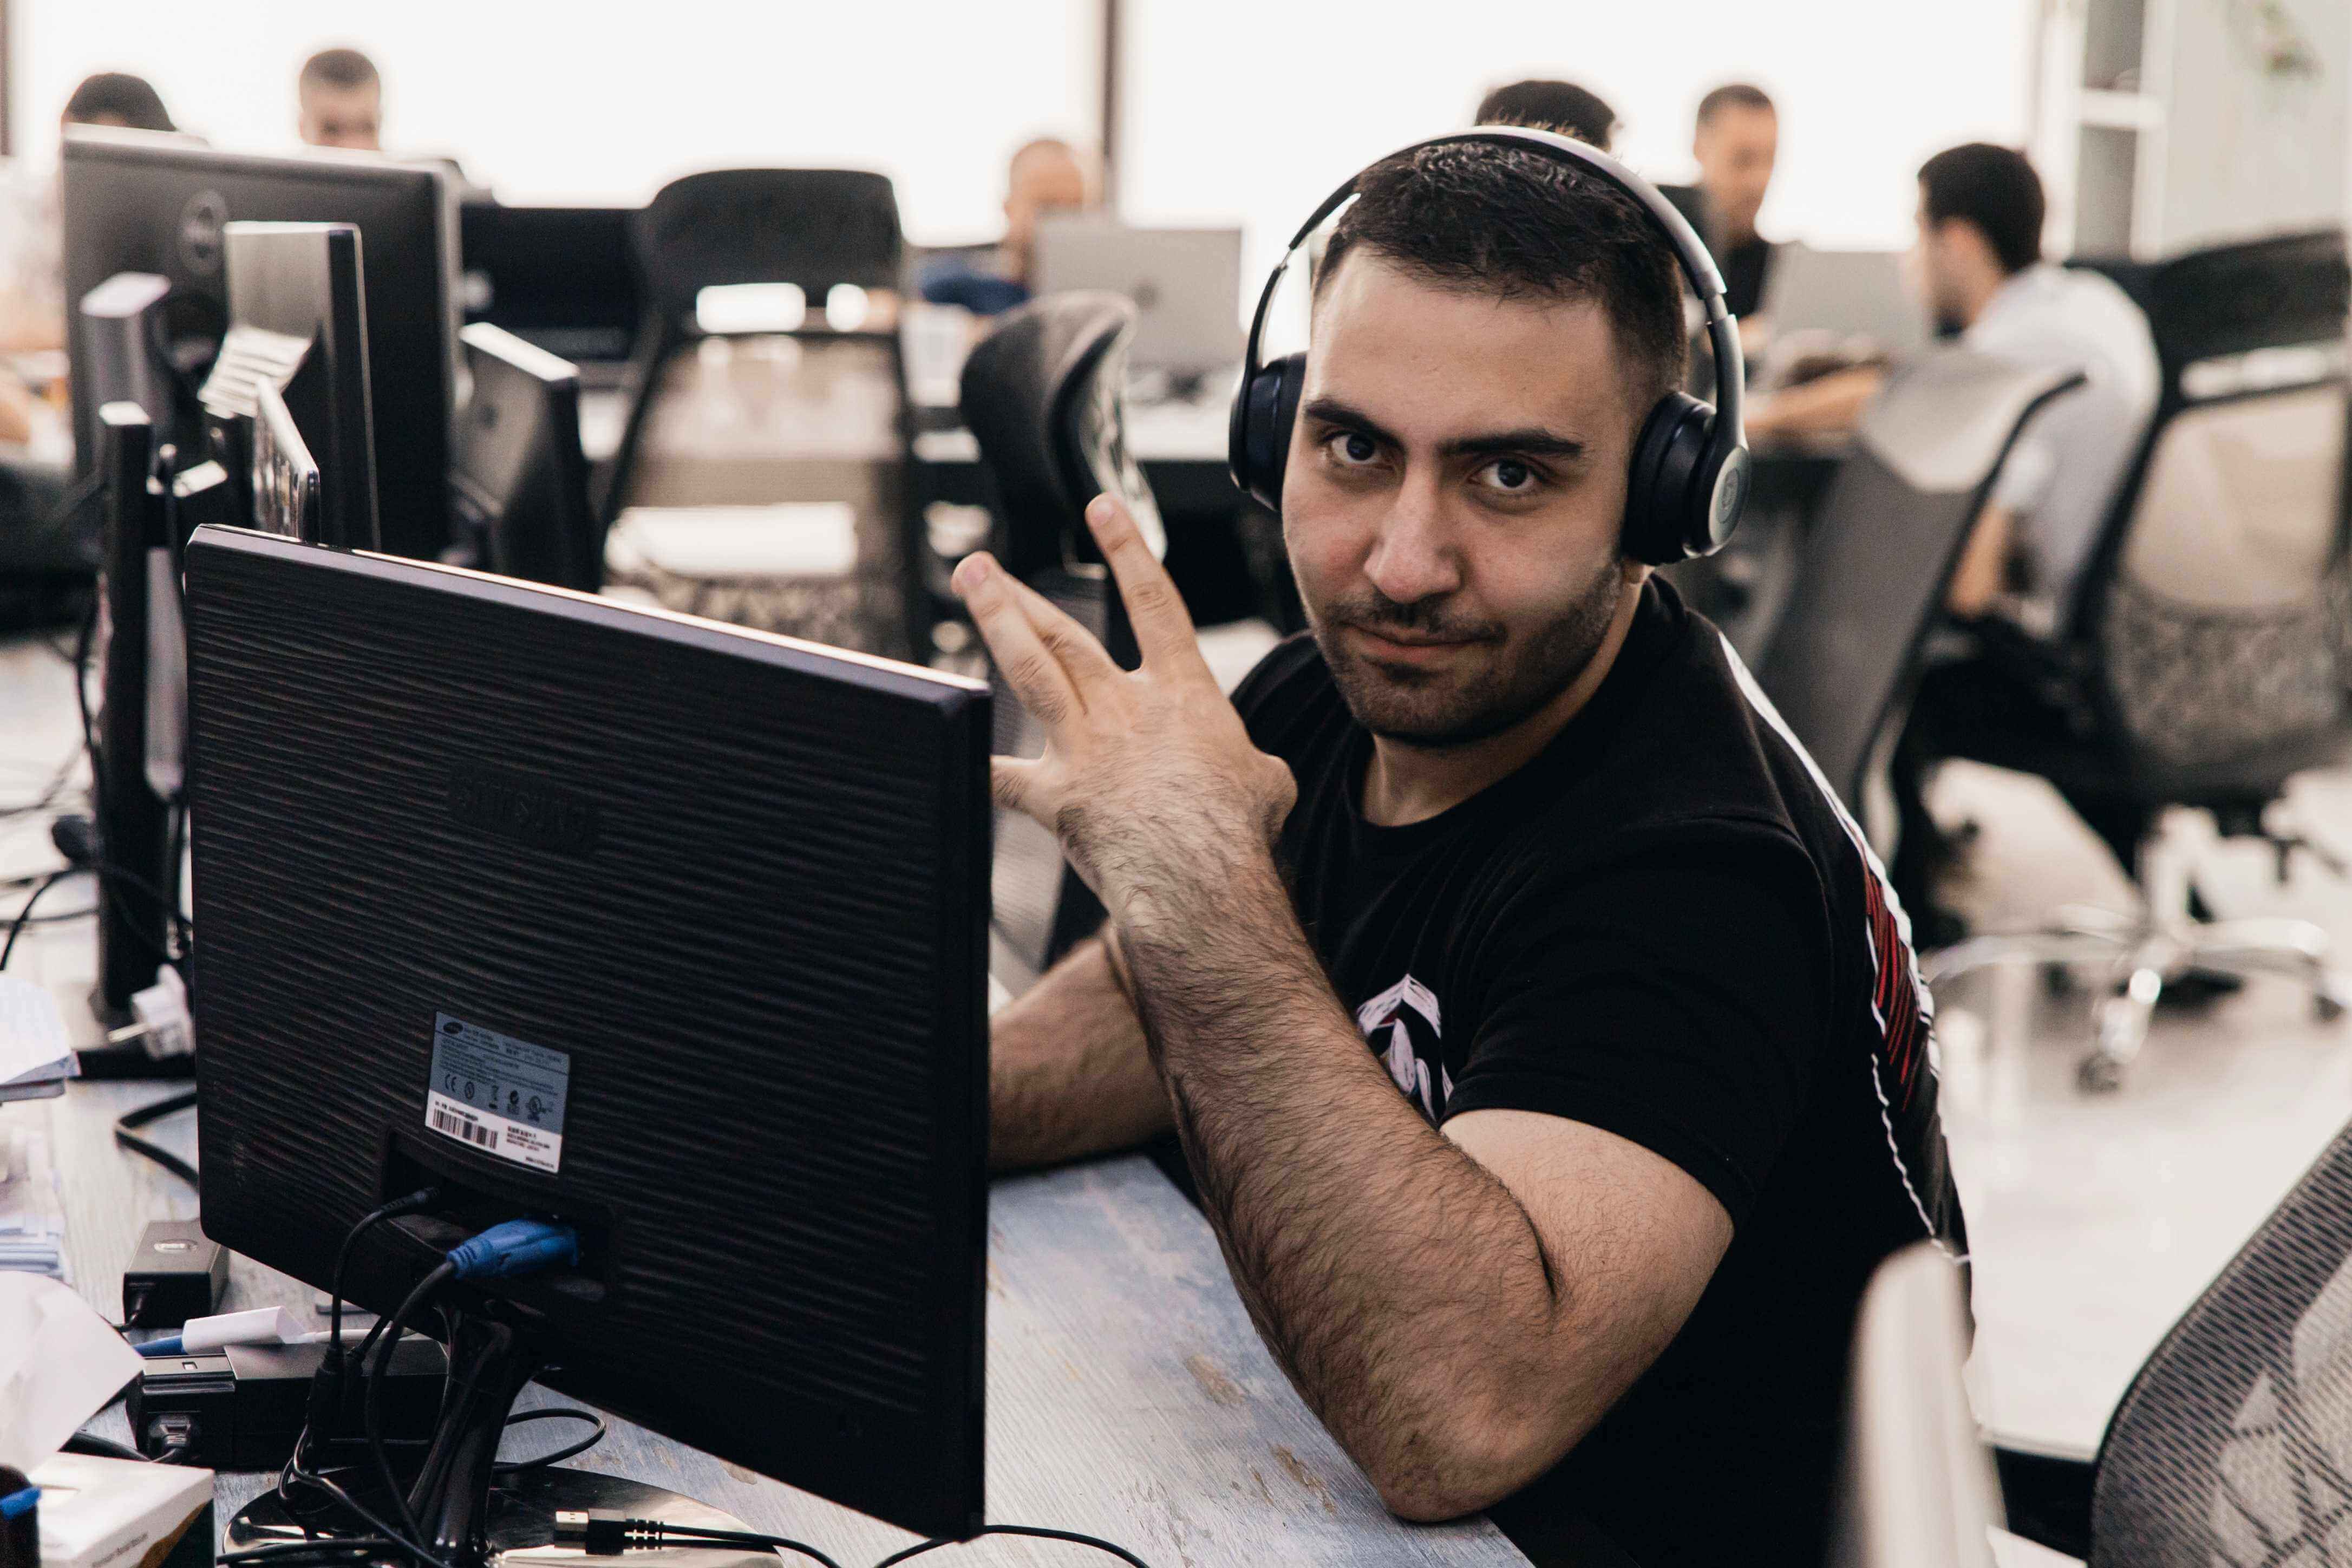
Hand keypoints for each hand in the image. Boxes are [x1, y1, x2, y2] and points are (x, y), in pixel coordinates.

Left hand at [952, 494, 1295, 929]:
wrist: (1200, 875)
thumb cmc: (1239, 832)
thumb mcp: (1267, 782)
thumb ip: (1251, 763)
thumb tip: (1255, 777)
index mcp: (1182, 693)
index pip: (1154, 602)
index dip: (1127, 550)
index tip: (1101, 508)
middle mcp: (1126, 707)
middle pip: (1065, 634)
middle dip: (1018, 594)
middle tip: (982, 564)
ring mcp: (1086, 747)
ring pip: (1030, 671)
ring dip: (995, 623)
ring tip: (969, 588)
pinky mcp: (1057, 796)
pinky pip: (1004, 777)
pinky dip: (978, 762)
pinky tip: (948, 742)